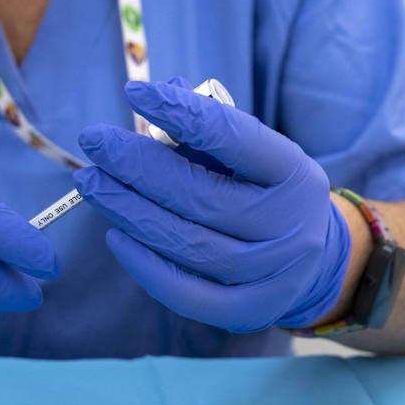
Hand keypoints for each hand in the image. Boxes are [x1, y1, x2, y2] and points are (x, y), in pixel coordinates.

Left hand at [73, 80, 350, 332]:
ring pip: (187, 243)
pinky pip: (185, 292)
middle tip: (94, 142)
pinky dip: (144, 264)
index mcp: (294, 172)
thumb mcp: (250, 155)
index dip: (182, 113)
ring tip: (91, 184)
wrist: (312, 262)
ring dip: (129, 211)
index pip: (235, 137)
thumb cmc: (264, 192)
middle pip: (201, 195)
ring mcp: (273, 274)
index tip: (134, 92)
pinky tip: (115, 235)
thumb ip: (209, 124)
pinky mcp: (250, 311)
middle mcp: (291, 224)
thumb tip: (160, 94)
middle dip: (137, 165)